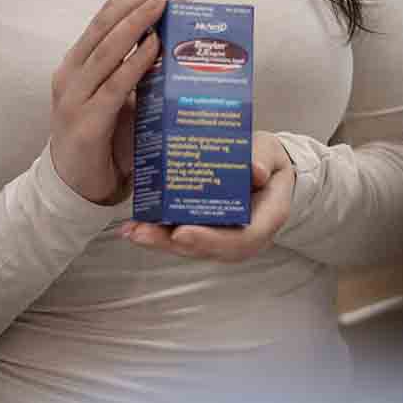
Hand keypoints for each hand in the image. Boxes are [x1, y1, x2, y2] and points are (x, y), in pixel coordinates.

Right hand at [50, 0, 182, 204]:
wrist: (75, 188)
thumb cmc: (102, 138)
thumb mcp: (116, 95)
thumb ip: (134, 70)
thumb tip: (174, 40)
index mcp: (77, 62)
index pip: (105, 17)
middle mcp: (71, 73)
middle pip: (106, 23)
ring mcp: (74, 97)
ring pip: (108, 49)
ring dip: (139, 22)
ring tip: (164, 4)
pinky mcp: (86, 123)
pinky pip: (115, 86)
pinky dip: (136, 63)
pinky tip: (156, 48)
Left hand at [121, 131, 296, 261]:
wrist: (266, 168)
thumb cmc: (267, 161)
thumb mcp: (270, 153)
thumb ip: (263, 158)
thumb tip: (255, 170)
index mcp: (266, 219)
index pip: (241, 239)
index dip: (210, 239)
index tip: (181, 232)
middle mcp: (244, 236)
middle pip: (208, 249)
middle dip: (172, 244)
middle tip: (142, 233)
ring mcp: (224, 236)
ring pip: (191, 247)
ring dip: (160, 241)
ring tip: (132, 230)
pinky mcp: (207, 230)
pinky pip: (184, 236)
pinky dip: (160, 233)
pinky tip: (135, 226)